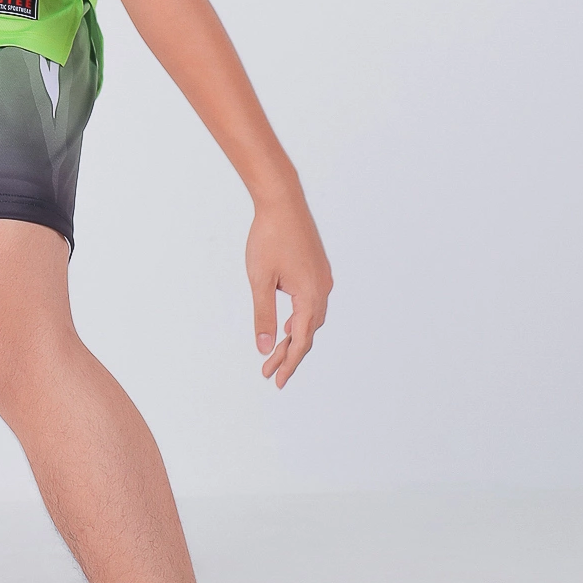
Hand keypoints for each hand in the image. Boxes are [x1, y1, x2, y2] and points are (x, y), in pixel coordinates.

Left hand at [246, 190, 331, 387]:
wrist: (282, 201)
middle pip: (307, 333)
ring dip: (294, 337)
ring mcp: (322, 279)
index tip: (275, 381)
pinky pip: (312, 303)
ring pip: (311, 318)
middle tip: (268, 372)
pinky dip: (299, 319)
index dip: (288, 363)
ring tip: (276, 353)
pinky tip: (287, 323)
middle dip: (288, 354)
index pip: (300, 341)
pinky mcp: (318, 270)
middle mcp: (323, 289)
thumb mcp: (260, 280)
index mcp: (311, 296)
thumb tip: (264, 348)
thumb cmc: (268, 238)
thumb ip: (263, 316)